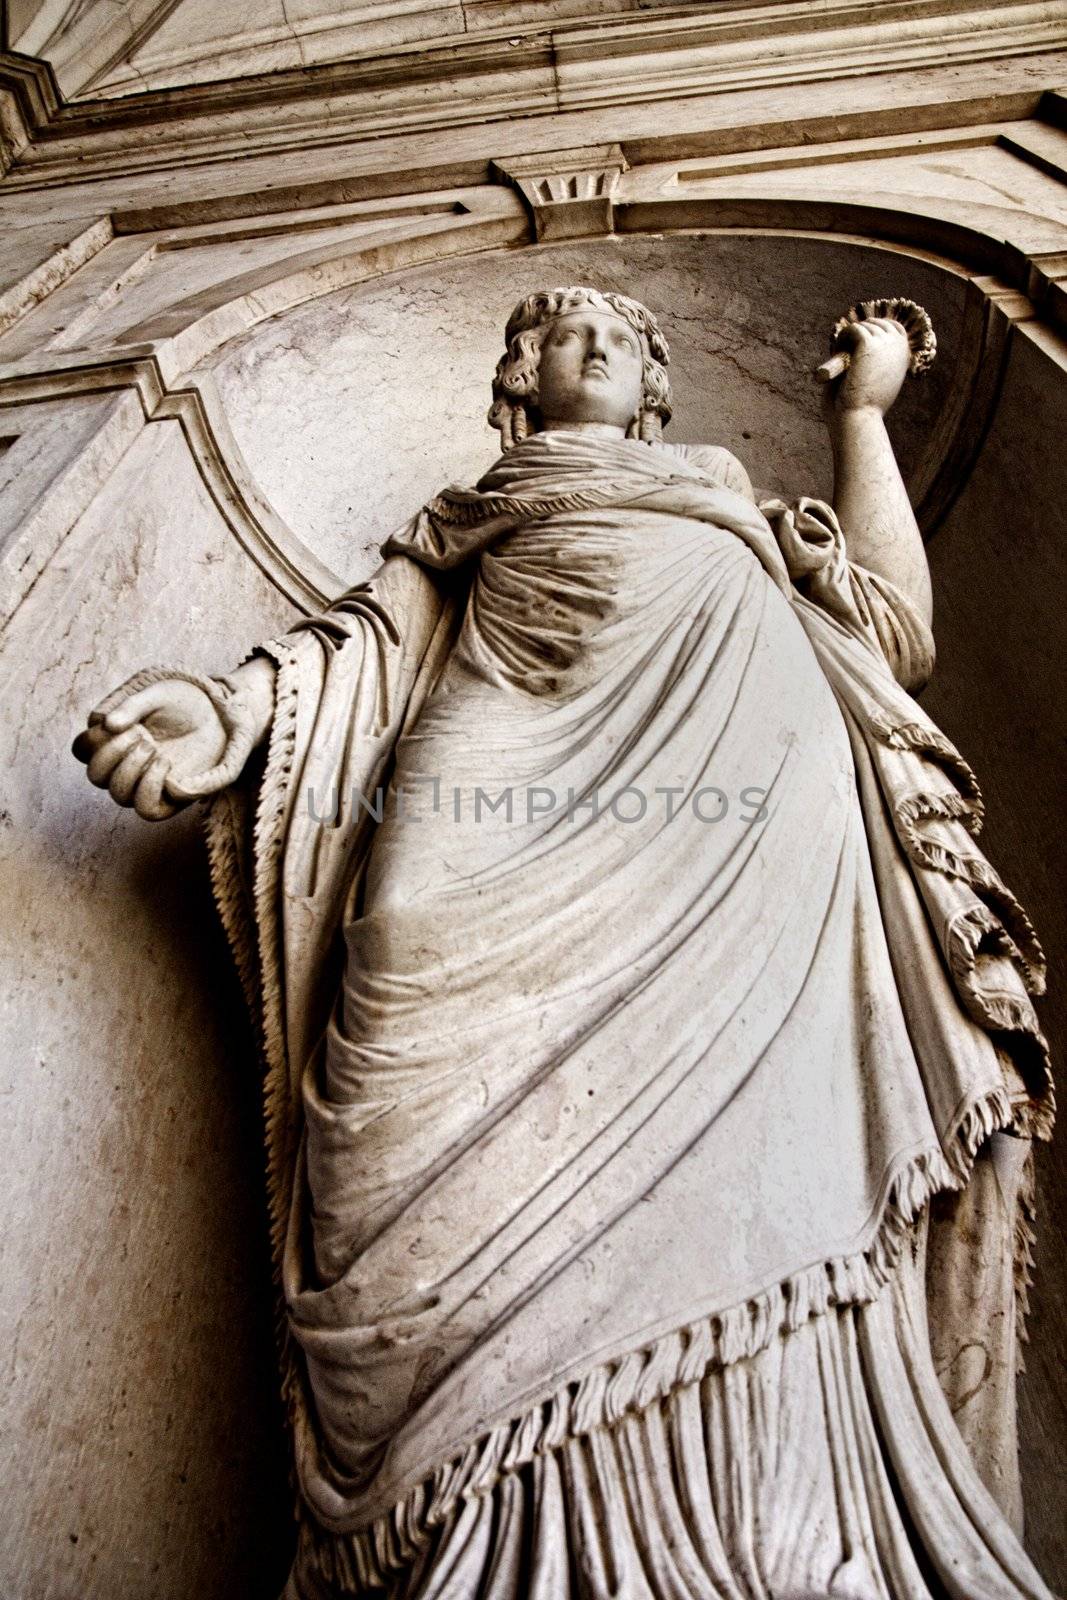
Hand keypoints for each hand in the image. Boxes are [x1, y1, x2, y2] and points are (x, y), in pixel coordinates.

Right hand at [73, 676, 227, 820]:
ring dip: (132, 770)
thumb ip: (132, 705)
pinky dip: (150, 787)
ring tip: (155, 748)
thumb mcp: (158, 693)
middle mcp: (124, 765)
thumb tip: (107, 724)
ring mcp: (145, 783)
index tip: (120, 723)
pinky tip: (165, 763)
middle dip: (113, 754)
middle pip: (96, 775)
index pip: (82, 749)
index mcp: (113, 739)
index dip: (93, 739)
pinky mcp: (169, 798)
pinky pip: (147, 810)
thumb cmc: (184, 702)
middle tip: (142, 734)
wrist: (220, 714)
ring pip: (119, 796)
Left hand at [820, 317, 910, 419]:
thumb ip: (875, 364)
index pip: (894, 328)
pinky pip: (853, 329)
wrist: (858, 419)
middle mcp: (899, 346)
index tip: (857, 342)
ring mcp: (885, 343)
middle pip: (878, 323)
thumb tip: (861, 351)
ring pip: (864, 326)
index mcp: (905, 356)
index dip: (875, 330)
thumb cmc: (863, 409)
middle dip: (859, 333)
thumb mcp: (877, 383)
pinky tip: (837, 353)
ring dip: (848, 338)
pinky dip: (842, 338)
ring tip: (840, 357)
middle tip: (845, 352)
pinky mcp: (868, 343)